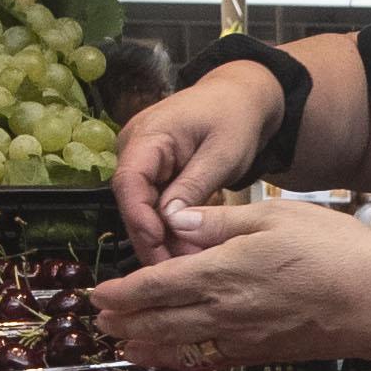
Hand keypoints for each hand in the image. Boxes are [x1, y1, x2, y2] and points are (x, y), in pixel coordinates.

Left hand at [97, 196, 370, 370]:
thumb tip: (175, 222)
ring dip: (148, 347)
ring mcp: (241, 338)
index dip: (122, 293)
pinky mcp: (262, 353)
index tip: (98, 295)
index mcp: (219, 272)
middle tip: (101, 323)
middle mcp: (221, 312)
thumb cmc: (332, 250)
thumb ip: (220, 222)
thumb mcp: (274, 216)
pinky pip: (212, 360)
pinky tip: (179, 360)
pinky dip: (186, 361)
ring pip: (181, 347)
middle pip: (159, 322)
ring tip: (125, 346)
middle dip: (125, 323)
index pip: (154, 286)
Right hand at [112, 66, 285, 260]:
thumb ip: (193, 185)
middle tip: (176, 271)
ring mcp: (142, 162)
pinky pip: (154, 206)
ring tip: (187, 265)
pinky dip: (170, 228)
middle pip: (132, 201)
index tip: (158, 245)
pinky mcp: (153, 174)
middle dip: (152, 238)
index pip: (129, 181)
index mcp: (148, 134)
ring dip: (162, 238)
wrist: (240, 100)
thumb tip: (170, 221)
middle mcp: (134, 148)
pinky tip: (186, 251)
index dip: (139, 217)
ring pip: (142, 208)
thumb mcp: (222, 153)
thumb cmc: (235, 118)